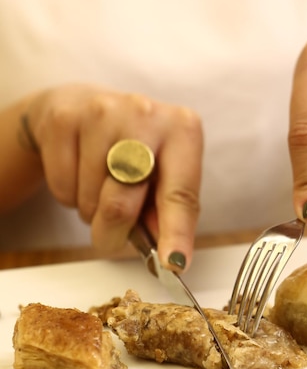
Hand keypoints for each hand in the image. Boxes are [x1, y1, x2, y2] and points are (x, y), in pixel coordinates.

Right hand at [27, 84, 202, 266]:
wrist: (83, 106)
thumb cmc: (133, 149)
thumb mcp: (163, 173)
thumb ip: (168, 212)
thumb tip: (168, 256)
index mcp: (182, 129)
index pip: (180, 193)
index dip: (175, 233)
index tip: (173, 263)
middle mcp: (145, 114)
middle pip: (122, 202)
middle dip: (113, 231)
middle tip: (111, 235)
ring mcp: (101, 112)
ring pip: (89, 198)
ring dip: (91, 210)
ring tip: (99, 187)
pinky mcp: (63, 118)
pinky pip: (62, 186)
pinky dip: (69, 195)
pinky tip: (79, 172)